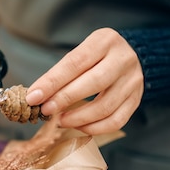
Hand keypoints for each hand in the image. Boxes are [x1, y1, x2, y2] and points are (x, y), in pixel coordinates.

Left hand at [25, 28, 143, 134]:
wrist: (131, 57)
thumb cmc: (97, 56)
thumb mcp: (81, 53)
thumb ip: (62, 72)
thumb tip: (37, 97)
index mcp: (105, 41)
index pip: (75, 63)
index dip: (52, 82)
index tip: (34, 97)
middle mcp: (123, 59)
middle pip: (93, 83)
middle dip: (64, 99)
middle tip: (46, 110)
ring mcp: (132, 81)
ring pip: (105, 106)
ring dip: (78, 118)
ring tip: (59, 120)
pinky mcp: (136, 100)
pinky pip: (116, 121)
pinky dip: (94, 128)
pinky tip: (78, 126)